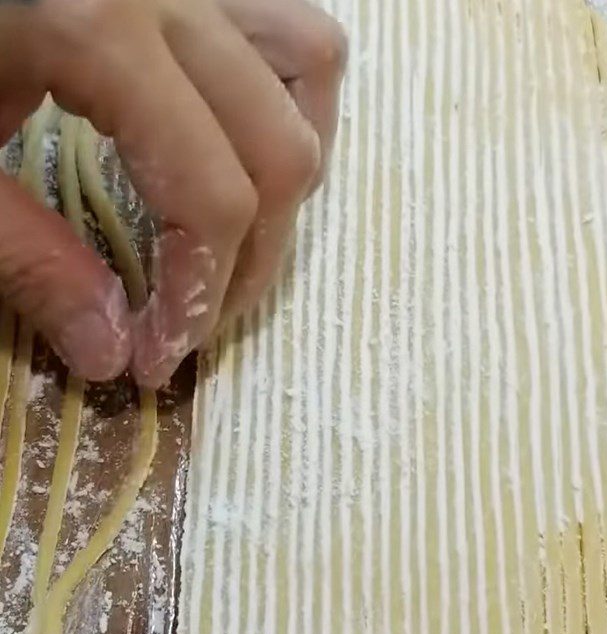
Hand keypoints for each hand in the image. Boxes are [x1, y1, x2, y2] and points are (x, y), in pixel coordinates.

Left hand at [0, 0, 346, 385]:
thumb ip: (28, 259)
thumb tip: (109, 353)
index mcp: (99, 27)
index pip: (212, 196)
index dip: (198, 297)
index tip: (159, 357)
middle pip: (281, 151)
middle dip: (252, 261)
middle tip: (199, 317)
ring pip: (308, 72)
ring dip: (288, 172)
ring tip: (241, 234)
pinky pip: (286, 30)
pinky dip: (291, 97)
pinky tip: (245, 146)